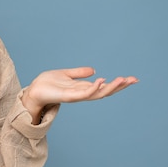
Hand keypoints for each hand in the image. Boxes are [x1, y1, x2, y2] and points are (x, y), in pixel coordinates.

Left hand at [22, 67, 137, 120]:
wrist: (33, 90)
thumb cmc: (47, 84)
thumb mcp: (66, 74)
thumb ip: (79, 73)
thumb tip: (94, 70)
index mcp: (83, 88)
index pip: (104, 86)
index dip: (117, 84)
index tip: (132, 79)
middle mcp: (82, 93)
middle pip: (105, 91)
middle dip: (120, 86)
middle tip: (134, 80)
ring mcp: (76, 96)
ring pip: (98, 93)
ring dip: (111, 87)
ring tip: (122, 79)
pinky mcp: (68, 96)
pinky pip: (84, 93)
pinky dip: (94, 88)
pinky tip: (101, 80)